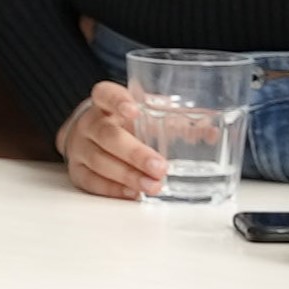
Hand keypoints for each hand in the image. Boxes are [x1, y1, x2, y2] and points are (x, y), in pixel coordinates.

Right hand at [57, 81, 169, 199]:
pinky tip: (132, 193)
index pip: (106, 95)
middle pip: (107, 136)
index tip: (134, 111)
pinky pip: (92, 182)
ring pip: (100, 161)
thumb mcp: (145, 114)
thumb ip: (176, 121)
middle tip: (159, 167)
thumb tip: (212, 133)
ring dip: (128, 176)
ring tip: (153, 185)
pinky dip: (113, 189)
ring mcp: (80, 148)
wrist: (88, 136)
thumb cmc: (123, 124)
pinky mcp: (77, 171)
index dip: (118, 102)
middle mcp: (89, 123)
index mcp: (104, 102)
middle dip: (135, 153)